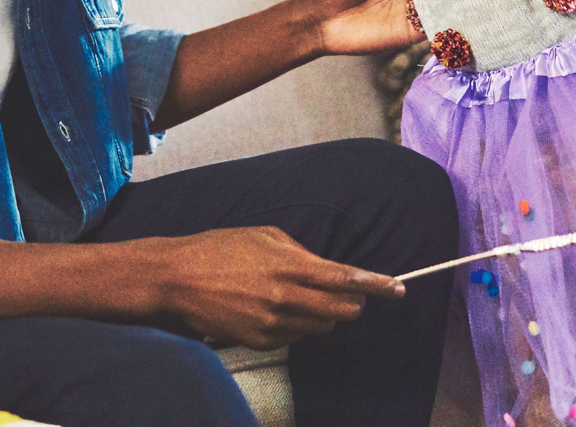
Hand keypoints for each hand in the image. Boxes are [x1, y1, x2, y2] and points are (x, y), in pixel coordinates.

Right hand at [153, 226, 403, 349]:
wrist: (177, 277)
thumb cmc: (219, 248)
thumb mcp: (263, 235)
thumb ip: (299, 252)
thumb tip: (324, 268)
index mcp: (287, 264)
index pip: (344, 278)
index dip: (375, 285)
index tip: (397, 289)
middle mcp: (284, 296)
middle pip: (341, 309)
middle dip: (355, 304)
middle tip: (356, 296)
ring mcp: (272, 323)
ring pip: (322, 327)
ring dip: (326, 315)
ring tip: (305, 298)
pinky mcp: (259, 341)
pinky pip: (295, 338)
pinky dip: (298, 326)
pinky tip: (278, 310)